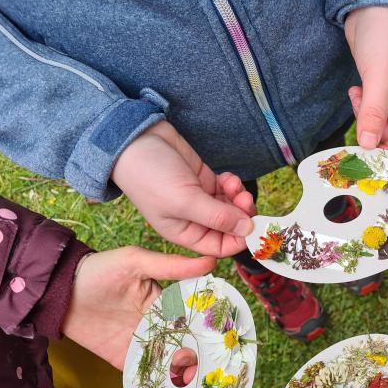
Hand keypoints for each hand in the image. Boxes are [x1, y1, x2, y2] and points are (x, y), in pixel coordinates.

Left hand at [61, 246, 215, 368]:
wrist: (59, 292)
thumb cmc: (99, 270)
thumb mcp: (136, 261)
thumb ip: (172, 266)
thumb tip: (211, 262)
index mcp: (166, 304)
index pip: (194, 320)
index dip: (210, 333)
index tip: (227, 346)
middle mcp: (158, 327)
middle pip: (185, 347)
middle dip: (200, 362)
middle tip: (215, 378)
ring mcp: (142, 345)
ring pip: (168, 365)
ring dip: (181, 379)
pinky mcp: (123, 360)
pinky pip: (143, 376)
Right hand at [112, 121, 256, 256]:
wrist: (135, 139)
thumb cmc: (150, 175)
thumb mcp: (184, 201)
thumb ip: (217, 217)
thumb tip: (248, 230)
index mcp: (185, 233)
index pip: (220, 247)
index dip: (239, 239)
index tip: (253, 225)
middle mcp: (194, 220)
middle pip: (231, 227)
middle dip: (242, 215)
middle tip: (244, 199)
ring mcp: (201, 200)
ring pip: (232, 207)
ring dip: (238, 198)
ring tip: (233, 184)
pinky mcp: (205, 181)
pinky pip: (228, 190)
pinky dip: (232, 185)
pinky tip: (227, 177)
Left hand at [344, 7, 387, 153]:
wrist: (371, 6)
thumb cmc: (384, 38)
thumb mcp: (379, 78)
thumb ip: (373, 114)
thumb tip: (367, 146)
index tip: (368, 149)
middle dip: (373, 130)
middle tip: (357, 114)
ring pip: (379, 123)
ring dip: (364, 116)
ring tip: (356, 95)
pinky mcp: (379, 88)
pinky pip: (371, 110)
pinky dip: (361, 106)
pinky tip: (355, 90)